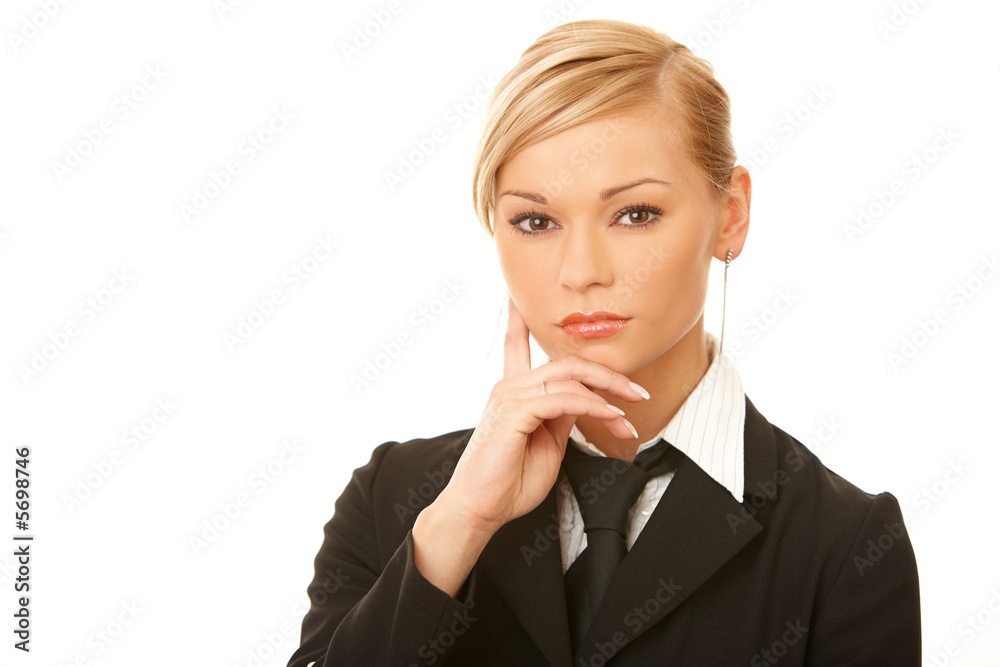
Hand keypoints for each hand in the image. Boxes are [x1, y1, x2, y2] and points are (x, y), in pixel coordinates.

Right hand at [437, 297, 649, 537]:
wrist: (480, 509)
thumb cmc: (508, 483)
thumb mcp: (546, 446)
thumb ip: (561, 419)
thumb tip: (583, 404)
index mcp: (512, 392)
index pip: (515, 345)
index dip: (519, 320)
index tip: (518, 298)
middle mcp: (509, 387)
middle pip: (565, 362)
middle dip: (606, 373)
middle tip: (636, 392)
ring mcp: (510, 396)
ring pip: (569, 377)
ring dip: (608, 393)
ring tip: (631, 411)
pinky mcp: (515, 412)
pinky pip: (565, 399)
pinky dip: (594, 407)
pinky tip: (612, 418)